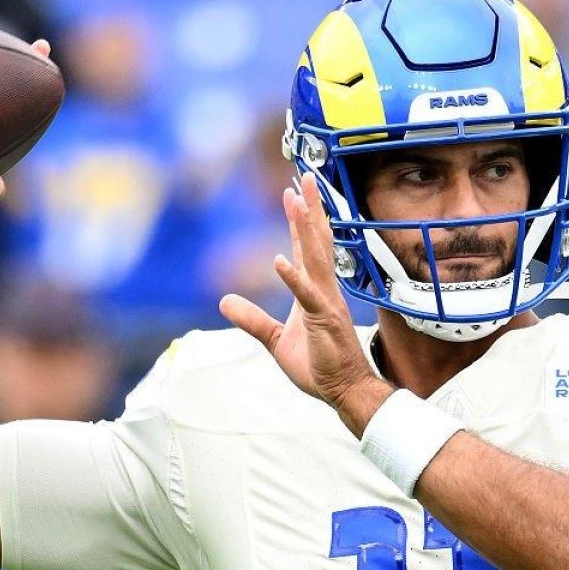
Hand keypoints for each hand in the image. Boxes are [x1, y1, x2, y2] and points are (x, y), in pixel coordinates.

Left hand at [219, 177, 384, 425]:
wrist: (343, 390)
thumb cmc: (318, 366)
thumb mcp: (276, 340)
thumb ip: (251, 319)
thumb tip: (224, 302)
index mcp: (313, 292)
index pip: (307, 250)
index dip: (301, 221)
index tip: (295, 193)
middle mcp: (323, 291)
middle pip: (317, 243)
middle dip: (309, 211)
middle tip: (304, 179)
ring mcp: (326, 303)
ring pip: (316, 258)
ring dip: (306, 229)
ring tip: (297, 201)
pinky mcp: (324, 320)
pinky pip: (307, 295)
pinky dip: (293, 278)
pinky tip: (280, 260)